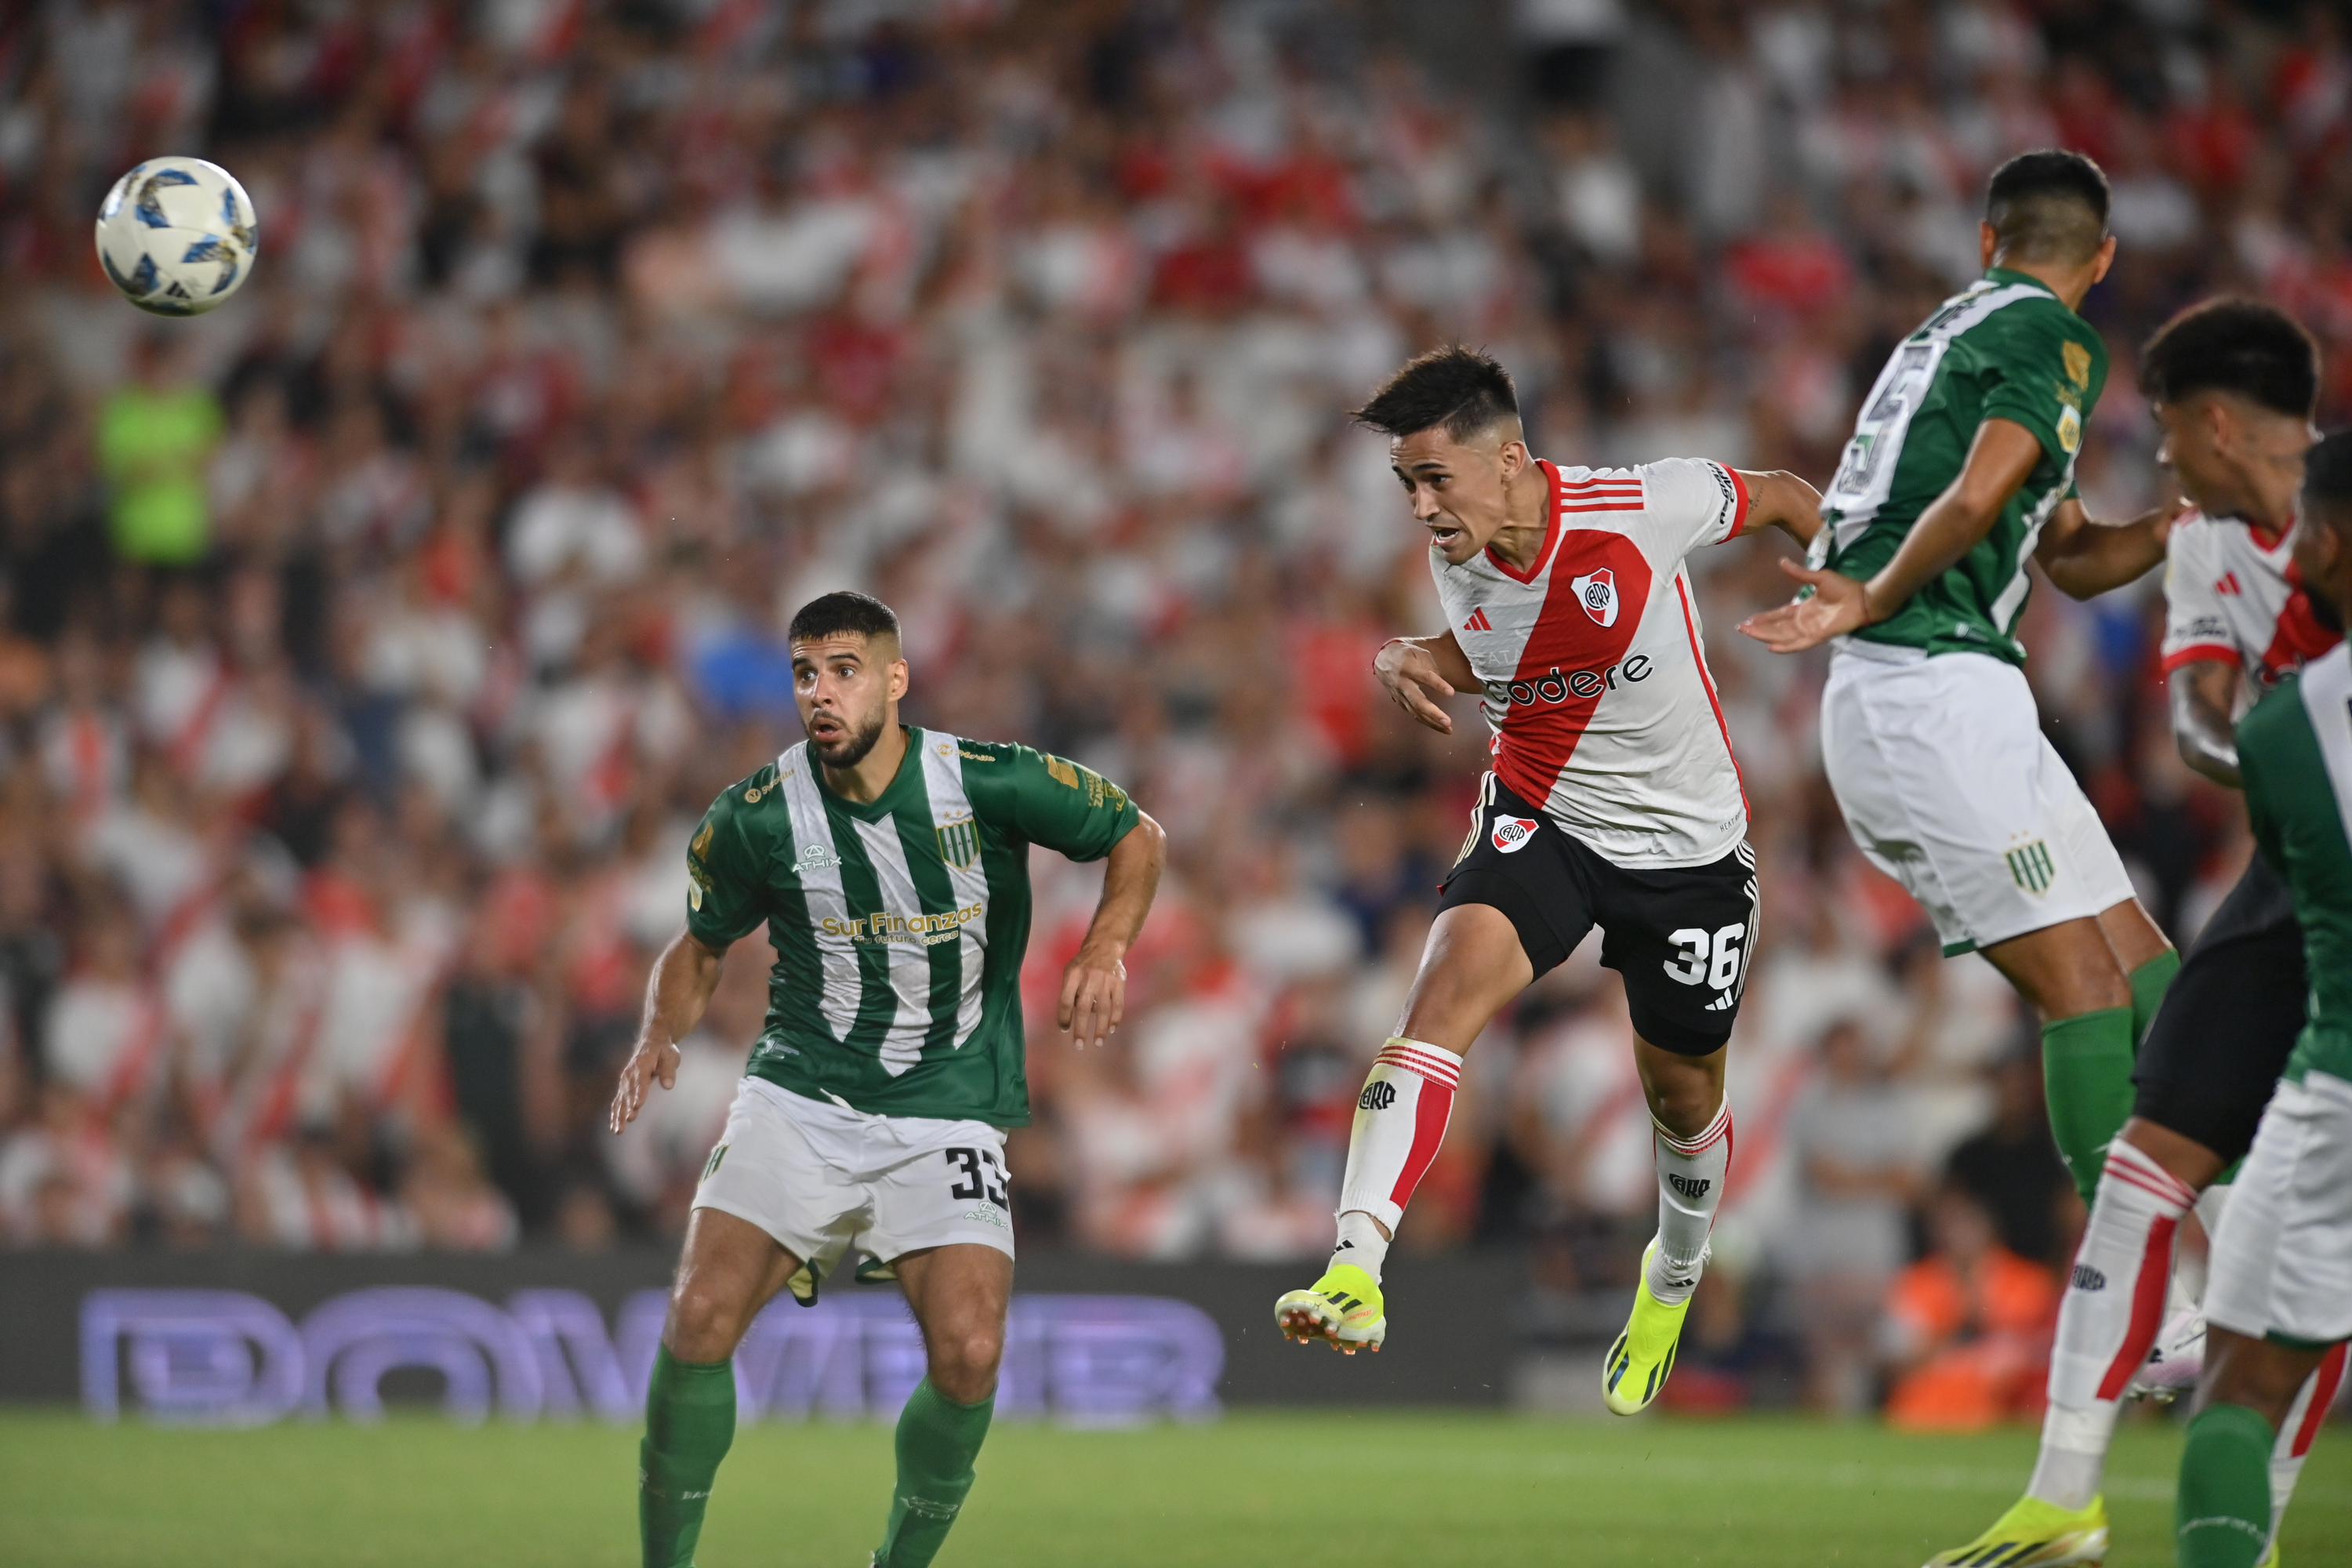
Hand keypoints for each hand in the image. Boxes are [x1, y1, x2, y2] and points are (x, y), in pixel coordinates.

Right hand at [609, 1035, 680, 1132]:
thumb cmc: (664, 1050)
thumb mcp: (670, 1056)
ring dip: (619, 1115)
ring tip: (618, 1130)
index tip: (638, 1105)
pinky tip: (614, 1127)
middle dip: (628, 1107)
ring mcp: (625, 1081)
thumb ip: (668, 1070)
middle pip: (628, 1093)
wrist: (652, 1042)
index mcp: (642, 1065)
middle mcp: (630, 1074)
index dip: (639, 1093)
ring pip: (621, 1100)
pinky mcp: (624, 1087)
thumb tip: (669, 1086)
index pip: (641, 1081)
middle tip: (629, 1119)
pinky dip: (615, 1114)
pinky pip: (618, 1102)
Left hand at [1058, 942, 1127, 1048]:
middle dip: (1080, 1028)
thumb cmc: (1083, 964)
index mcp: (1073, 974)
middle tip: (1078, 1045)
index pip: (1066, 1000)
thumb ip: (1069, 992)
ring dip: (1101, 1028)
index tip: (1064, 1029)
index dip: (1064, 1017)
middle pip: (1083, 1007)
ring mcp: (1106, 980)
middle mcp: (1089, 977)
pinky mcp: (1119, 982)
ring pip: (1103, 1009)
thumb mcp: (1070, 971)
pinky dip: (1115, 1018)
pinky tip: (1112, 1029)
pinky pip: (1118, 1004)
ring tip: (1098, 1043)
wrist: (1105, 946)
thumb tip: (1072, 1017)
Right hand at [1375, 639, 1455, 733]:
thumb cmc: (1406, 655)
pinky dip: (1428, 723)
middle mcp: (1402, 684)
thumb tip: (1452, 668)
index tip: (1451, 693)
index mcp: (1407, 667)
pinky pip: (1415, 715)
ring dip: (1432, 722)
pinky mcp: (1401, 703)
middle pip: (1417, 701)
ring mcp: (1400, 696)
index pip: (1424, 676)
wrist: (1383, 661)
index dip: (1438, 685)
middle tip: (1447, 721)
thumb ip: (1432, 663)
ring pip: (1416, 712)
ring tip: (1449, 729)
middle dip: (1433, 713)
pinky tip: (1441, 728)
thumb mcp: (1418, 652)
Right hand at [1737, 558, 1874, 653]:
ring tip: (1749, 634)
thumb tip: (1781, 561)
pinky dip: (1785, 646)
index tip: (1749, 619)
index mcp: (1804, 609)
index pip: (1778, 615)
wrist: (1863, 598)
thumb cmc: (1845, 587)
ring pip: (1782, 635)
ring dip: (1765, 635)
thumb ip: (1799, 573)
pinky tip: (1771, 647)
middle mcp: (1804, 622)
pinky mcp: (1819, 635)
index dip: (1764, 617)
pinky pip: (1798, 644)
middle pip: (1776, 627)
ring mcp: (1810, 630)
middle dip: (1758, 628)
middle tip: (1741, 629)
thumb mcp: (1818, 577)